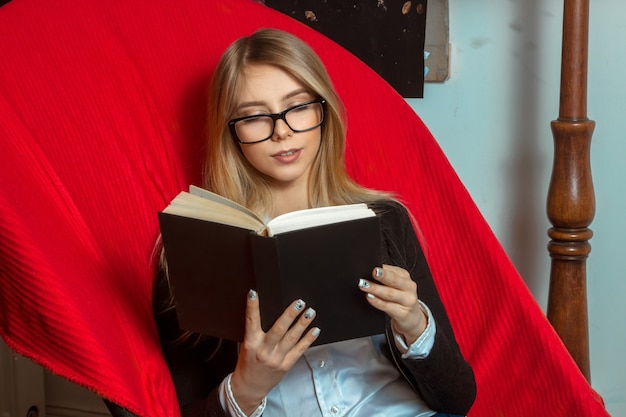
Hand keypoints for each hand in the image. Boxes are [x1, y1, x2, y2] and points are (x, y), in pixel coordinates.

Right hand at [230, 290, 319, 413]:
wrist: (249, 387)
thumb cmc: (247, 363)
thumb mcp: (247, 345)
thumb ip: (256, 331)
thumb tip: (269, 311)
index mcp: (251, 343)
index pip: (251, 321)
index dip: (252, 307)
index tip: (254, 293)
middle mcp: (264, 350)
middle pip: (278, 329)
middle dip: (289, 315)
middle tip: (299, 302)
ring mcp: (276, 358)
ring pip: (292, 338)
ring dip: (302, 324)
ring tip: (310, 312)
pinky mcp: (286, 365)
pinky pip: (299, 350)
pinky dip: (308, 339)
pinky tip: (315, 330)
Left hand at [358, 265, 426, 345]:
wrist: (412, 319)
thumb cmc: (400, 299)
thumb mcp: (396, 286)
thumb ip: (386, 278)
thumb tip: (367, 270)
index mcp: (405, 277)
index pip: (393, 270)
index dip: (382, 268)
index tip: (371, 266)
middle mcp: (409, 287)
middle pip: (394, 280)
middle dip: (382, 275)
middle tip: (372, 272)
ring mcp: (407, 301)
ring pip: (390, 293)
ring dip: (375, 288)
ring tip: (364, 285)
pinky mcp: (403, 314)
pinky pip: (387, 306)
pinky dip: (377, 302)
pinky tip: (369, 297)